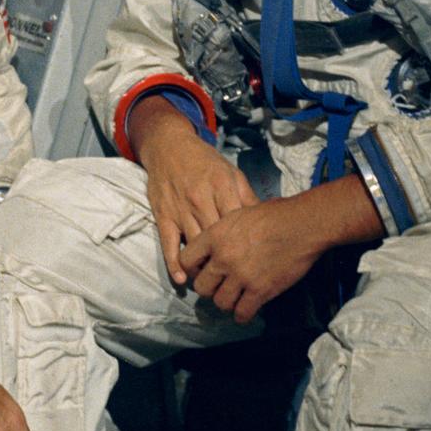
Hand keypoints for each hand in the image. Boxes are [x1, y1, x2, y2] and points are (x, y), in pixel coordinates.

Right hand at [129, 97, 257, 284]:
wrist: (169, 146)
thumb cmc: (205, 162)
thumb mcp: (231, 173)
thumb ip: (247, 197)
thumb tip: (266, 221)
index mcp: (222, 188)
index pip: (238, 224)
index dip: (248, 245)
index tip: (256, 263)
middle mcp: (201, 200)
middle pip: (218, 240)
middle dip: (229, 262)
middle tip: (237, 280)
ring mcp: (181, 209)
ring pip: (195, 246)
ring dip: (204, 268)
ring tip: (215, 283)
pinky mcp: (163, 215)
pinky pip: (169, 243)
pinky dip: (175, 263)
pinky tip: (183, 278)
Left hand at [179, 200, 325, 324]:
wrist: (301, 225)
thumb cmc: (274, 214)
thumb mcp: (238, 213)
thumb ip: (222, 231)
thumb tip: (214, 244)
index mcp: (214, 236)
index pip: (185, 261)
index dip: (192, 269)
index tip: (203, 270)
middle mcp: (223, 258)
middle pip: (201, 288)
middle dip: (210, 289)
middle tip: (221, 286)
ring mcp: (241, 276)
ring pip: (220, 303)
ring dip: (227, 302)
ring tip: (236, 297)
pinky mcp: (260, 291)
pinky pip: (242, 313)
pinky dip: (243, 314)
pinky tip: (248, 308)